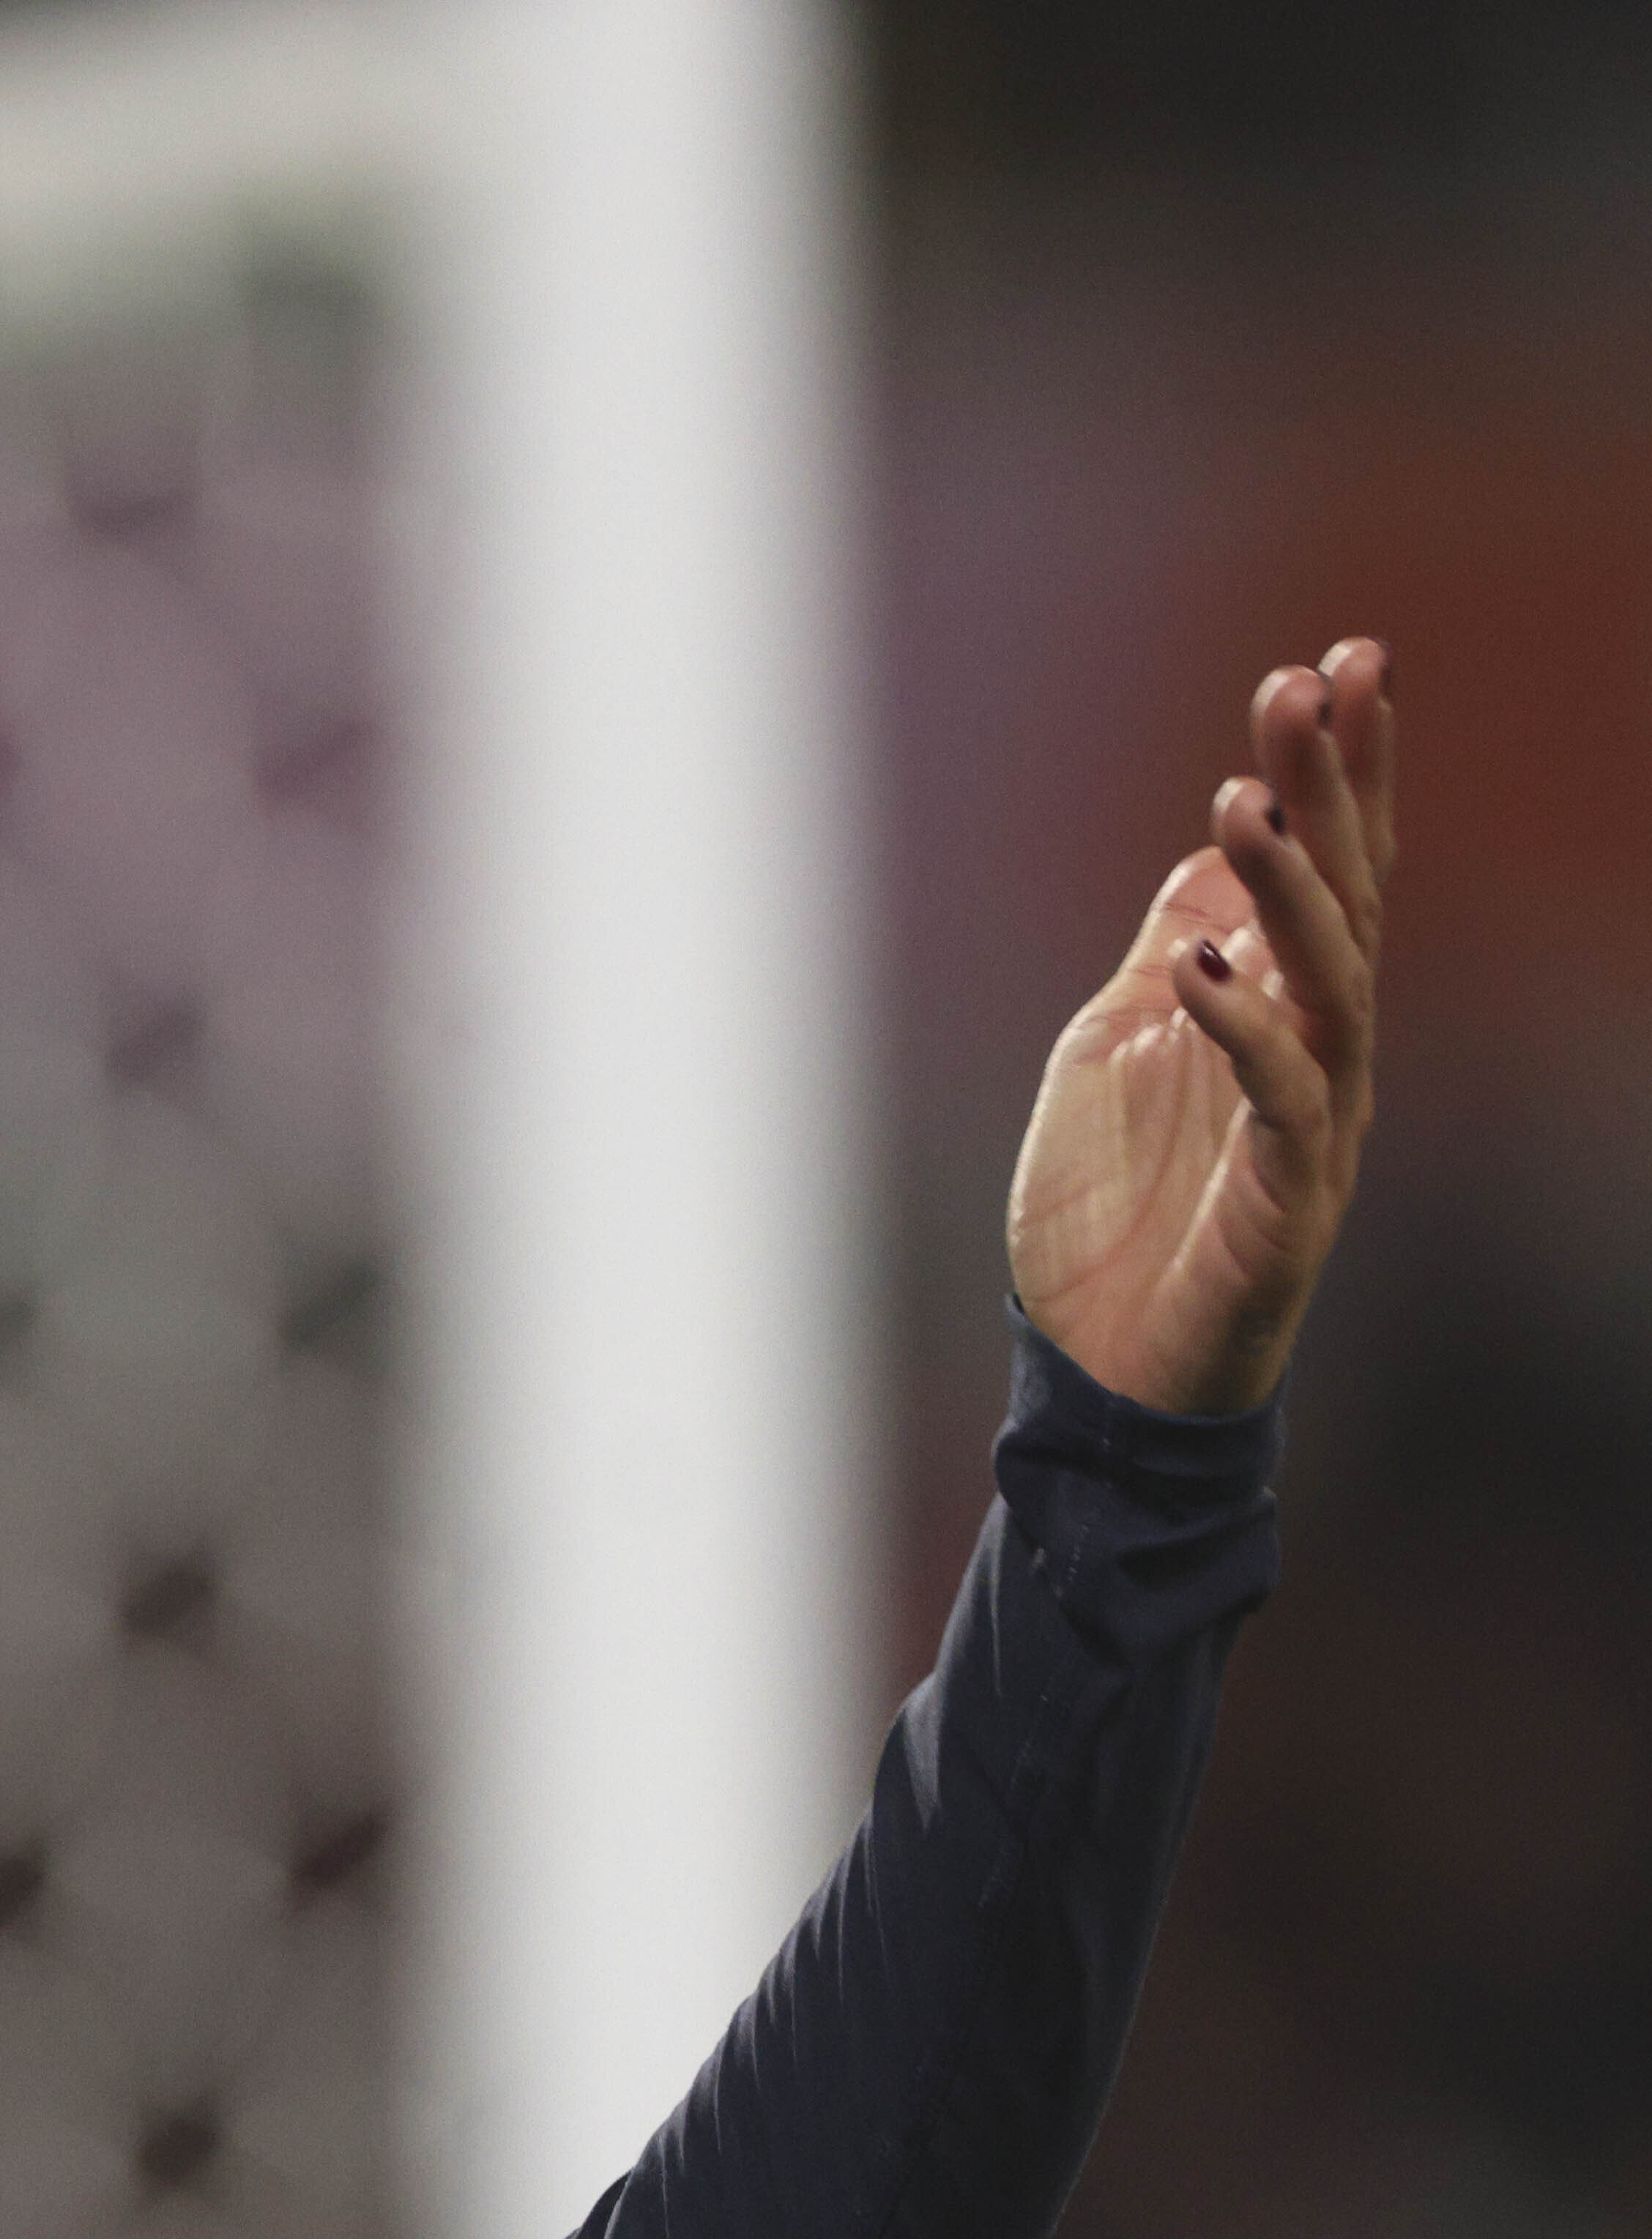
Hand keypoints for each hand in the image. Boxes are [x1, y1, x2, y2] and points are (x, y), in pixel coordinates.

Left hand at [1004, 639, 1393, 1420]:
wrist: (1102, 1372)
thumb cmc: (1110, 1218)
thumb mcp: (1113, 1049)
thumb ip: (1171, 951)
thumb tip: (1212, 847)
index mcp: (1282, 1006)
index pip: (1331, 862)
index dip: (1344, 764)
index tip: (1340, 658)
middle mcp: (1320, 1047)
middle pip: (1345, 891)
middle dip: (1333, 782)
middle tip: (1308, 680)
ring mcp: (1316, 1117)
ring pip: (1328, 974)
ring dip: (1288, 881)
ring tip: (1246, 796)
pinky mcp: (1290, 1191)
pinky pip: (1282, 1090)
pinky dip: (1240, 1022)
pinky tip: (1200, 959)